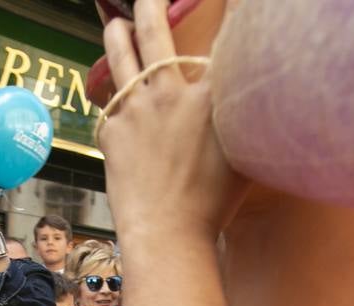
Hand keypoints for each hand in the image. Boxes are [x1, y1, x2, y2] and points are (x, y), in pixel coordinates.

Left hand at [99, 0, 245, 241]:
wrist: (169, 234)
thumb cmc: (213, 205)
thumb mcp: (243, 154)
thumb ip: (237, 119)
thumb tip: (243, 103)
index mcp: (212, 95)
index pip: (218, 42)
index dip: (223, 24)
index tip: (225, 10)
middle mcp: (171, 92)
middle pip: (155, 32)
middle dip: (151, 6)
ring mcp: (137, 108)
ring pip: (121, 57)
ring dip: (116, 34)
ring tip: (116, 23)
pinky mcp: (111, 130)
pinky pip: (110, 104)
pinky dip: (113, 96)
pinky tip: (115, 93)